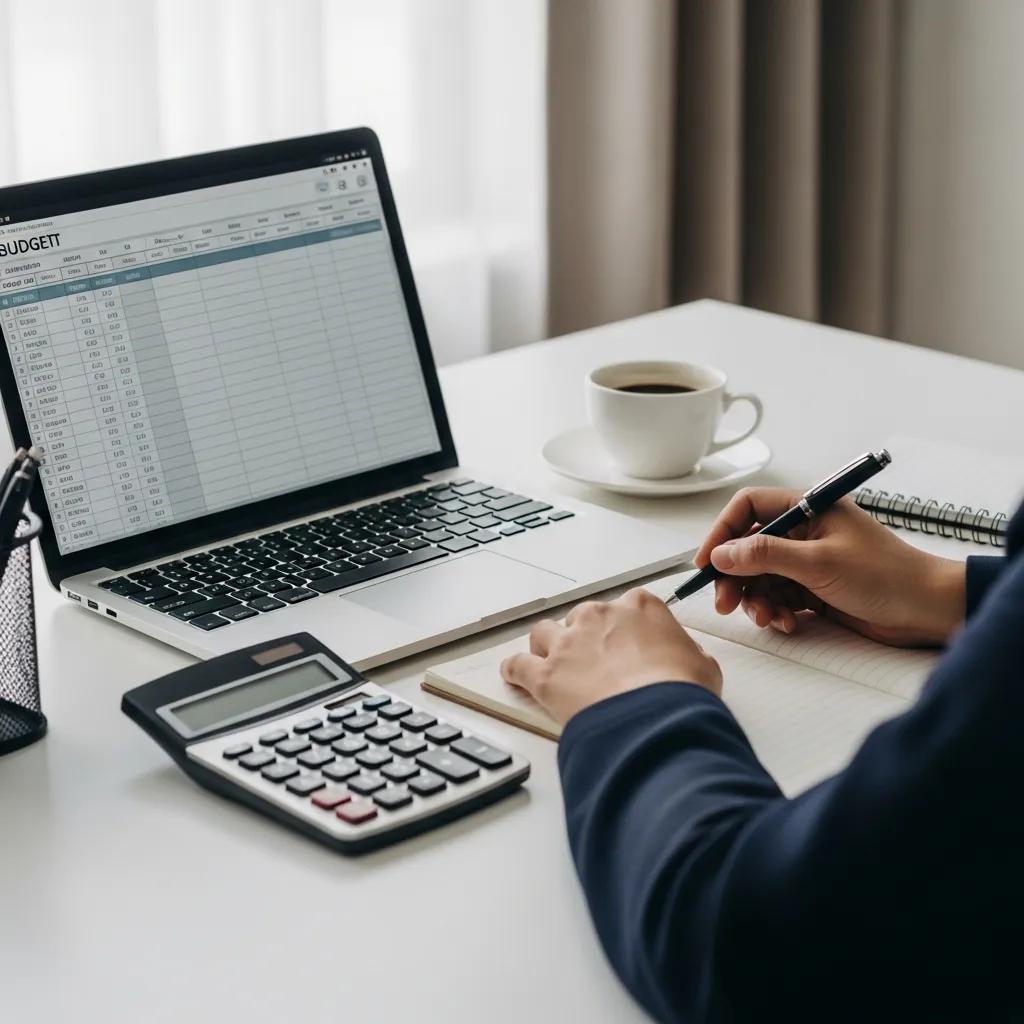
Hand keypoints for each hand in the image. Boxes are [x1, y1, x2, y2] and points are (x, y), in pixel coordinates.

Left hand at [500, 588, 721, 723]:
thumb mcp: (703, 666)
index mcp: (639, 608)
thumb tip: (684, 658)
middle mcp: (599, 617)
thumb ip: (686, 653)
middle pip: (583, 617)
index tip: (626, 642)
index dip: (625, 628)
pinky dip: (516, 671)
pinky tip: (517, 677)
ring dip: (548, 647)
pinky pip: (517, 664)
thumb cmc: (681, 694)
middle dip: (587, 638)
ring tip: (555, 666)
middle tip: (596, 663)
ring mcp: (568, 643)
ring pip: (544, 633)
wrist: (655, 722)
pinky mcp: (545, 674)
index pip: (627, 606)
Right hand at [694, 487, 965, 646]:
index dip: (722, 533)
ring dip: (756, 599)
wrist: (928, 610)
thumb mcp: (818, 563)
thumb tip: (722, 554)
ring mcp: (809, 561)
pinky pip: (779, 597)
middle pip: (748, 548)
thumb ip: (765, 555)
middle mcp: (804, 531)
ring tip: (767, 618)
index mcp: (807, 508)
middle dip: (734, 576)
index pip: (747, 509)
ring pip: (761, 577)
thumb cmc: (886, 576)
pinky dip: (777, 611)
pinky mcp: (815, 589)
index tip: (706, 563)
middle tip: (725, 602)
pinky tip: (788, 622)